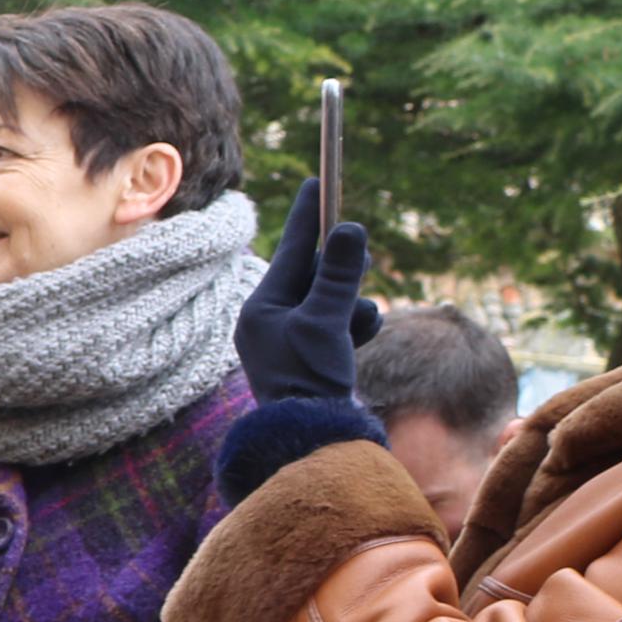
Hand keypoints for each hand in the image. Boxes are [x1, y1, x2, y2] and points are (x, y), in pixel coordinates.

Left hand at [235, 177, 379, 406]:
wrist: (315, 439)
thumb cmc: (310, 381)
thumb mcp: (327, 322)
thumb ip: (340, 275)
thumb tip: (350, 228)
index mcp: (259, 309)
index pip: (291, 251)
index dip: (308, 216)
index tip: (317, 182)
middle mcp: (269, 321)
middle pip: (315, 272)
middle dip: (341, 269)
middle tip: (362, 251)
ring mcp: (289, 339)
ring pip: (333, 298)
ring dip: (353, 303)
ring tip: (358, 321)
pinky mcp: (311, 356)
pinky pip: (340, 323)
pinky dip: (355, 324)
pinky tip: (361, 336)